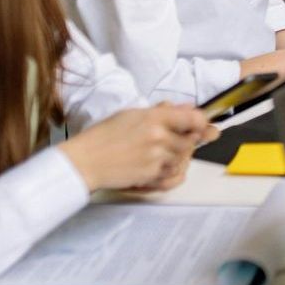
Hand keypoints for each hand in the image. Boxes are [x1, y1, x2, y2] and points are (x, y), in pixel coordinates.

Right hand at [60, 104, 215, 192]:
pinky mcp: (152, 176)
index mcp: (154, 118)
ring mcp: (157, 158)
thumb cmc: (103, 136)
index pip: (194, 118)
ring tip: (158, 155)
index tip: (199, 126)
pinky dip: (172, 173)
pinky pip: (175, 176)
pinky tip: (161, 168)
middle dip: (186, 142)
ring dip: (177, 158)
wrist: (84, 161)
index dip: (200, 123)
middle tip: (172, 142)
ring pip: (183, 159)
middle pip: (190, 142)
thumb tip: (186, 108)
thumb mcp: (131, 115)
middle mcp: (159, 137)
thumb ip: (162, 112)